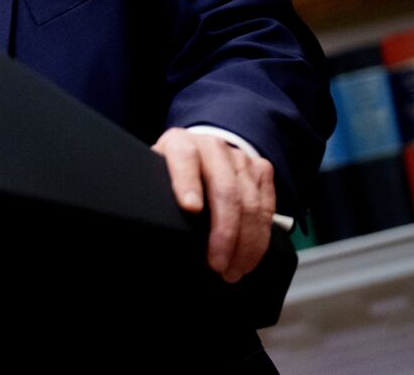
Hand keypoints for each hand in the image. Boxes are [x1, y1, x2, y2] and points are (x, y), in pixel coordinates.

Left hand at [151, 128, 275, 282]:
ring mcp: (240, 158)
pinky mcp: (262, 170)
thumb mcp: (155, 176)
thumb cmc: (173, 172)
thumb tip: (147, 229)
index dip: (187, 183)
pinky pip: (267, 208)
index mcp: (180, 143)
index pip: (184, 159)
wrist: (200, 152)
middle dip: (224, 232)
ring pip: (250, 204)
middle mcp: (212, 147)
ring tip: (233, 270)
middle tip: (217, 264)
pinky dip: (260, 239)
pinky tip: (248, 258)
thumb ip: (154, 193)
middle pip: (225, 190)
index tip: (190, 209)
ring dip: (246, 244)